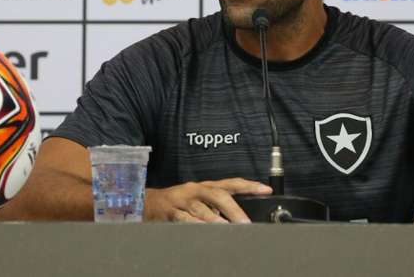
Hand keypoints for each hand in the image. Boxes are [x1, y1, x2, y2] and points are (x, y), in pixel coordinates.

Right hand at [144, 178, 271, 223]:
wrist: (148, 201)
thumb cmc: (178, 201)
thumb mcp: (199, 199)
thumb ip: (217, 206)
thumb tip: (239, 217)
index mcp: (205, 186)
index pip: (231, 183)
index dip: (249, 185)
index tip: (265, 190)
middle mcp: (196, 190)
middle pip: (218, 195)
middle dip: (233, 209)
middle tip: (245, 222)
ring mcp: (183, 200)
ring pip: (201, 208)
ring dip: (215, 219)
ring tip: (226, 228)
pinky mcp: (171, 212)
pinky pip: (183, 218)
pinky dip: (193, 224)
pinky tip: (201, 230)